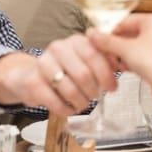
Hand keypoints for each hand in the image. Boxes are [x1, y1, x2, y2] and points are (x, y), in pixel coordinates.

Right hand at [0, 35, 118, 116]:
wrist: (28, 76)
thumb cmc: (63, 69)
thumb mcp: (83, 60)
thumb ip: (102, 60)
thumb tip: (122, 64)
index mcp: (75, 41)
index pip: (95, 55)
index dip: (106, 74)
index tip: (113, 87)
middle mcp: (58, 48)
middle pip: (83, 74)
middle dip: (93, 91)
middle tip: (95, 97)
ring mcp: (43, 64)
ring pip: (70, 90)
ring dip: (81, 102)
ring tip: (82, 104)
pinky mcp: (33, 82)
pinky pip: (56, 102)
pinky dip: (66, 110)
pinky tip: (69, 109)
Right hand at [88, 14, 151, 106]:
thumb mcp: (126, 49)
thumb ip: (107, 41)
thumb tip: (92, 34)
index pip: (126, 21)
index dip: (110, 30)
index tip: (98, 39)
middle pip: (131, 34)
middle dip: (117, 44)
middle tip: (104, 52)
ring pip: (136, 47)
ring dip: (123, 55)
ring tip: (113, 62)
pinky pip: (143, 58)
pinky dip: (133, 62)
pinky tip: (124, 68)